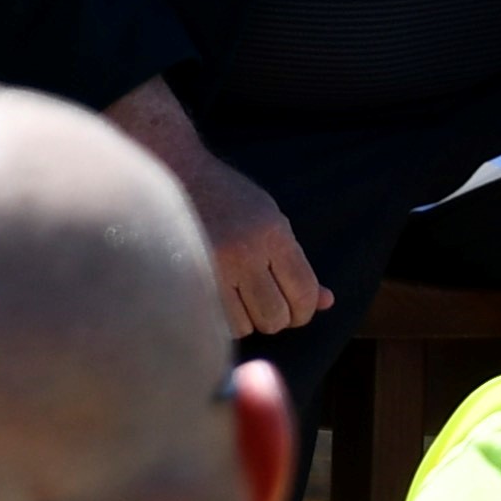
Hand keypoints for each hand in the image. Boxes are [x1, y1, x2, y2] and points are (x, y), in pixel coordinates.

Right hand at [185, 173, 330, 340]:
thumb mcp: (269, 221)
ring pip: (245, 325)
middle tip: (264, 305)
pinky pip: (215, 322)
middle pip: (275, 316)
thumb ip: (295, 263)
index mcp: (272, 233)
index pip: (304, 291)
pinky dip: (221, 320)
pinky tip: (217, 300)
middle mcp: (244, 251)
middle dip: (275, 318)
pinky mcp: (186, 279)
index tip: (296, 311)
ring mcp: (212, 267)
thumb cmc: (227, 200)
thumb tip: (327, 302)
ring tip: (236, 298)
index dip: (305, 310)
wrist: (173, 175)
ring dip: (245, 320)